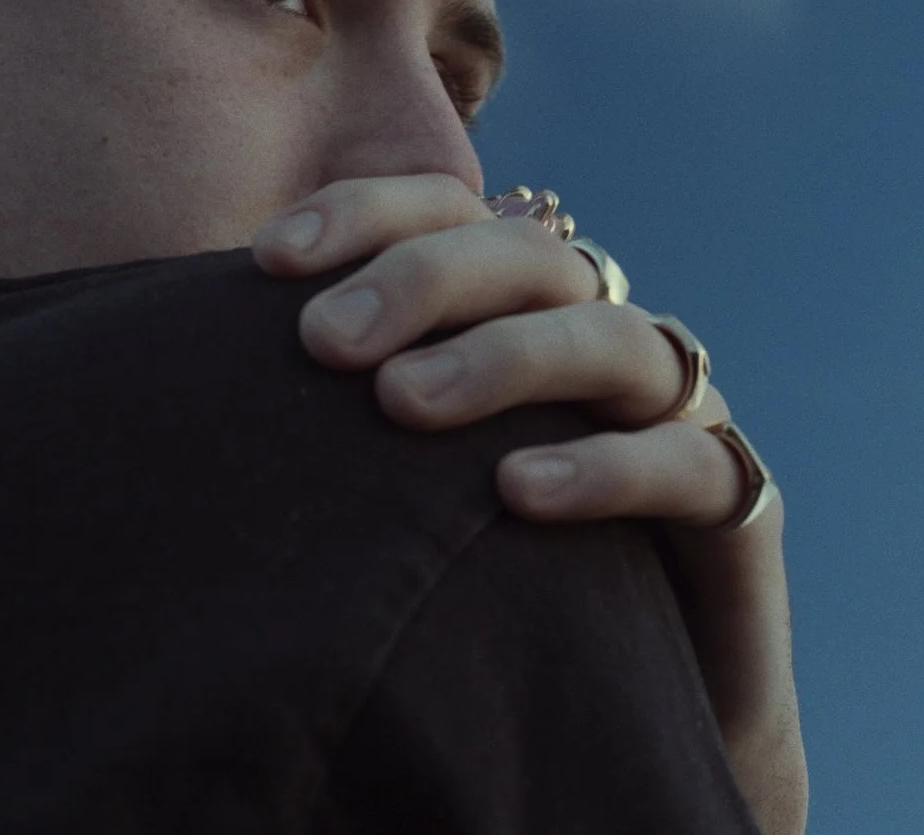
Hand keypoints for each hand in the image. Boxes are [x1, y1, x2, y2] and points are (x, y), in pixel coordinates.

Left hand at [253, 173, 806, 834]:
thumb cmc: (486, 577)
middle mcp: (601, 342)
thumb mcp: (397, 480)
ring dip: (504, 358)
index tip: (266, 261)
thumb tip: (189, 356)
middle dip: (425, 280)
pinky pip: (688, 463)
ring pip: (612, 340)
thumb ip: (334, 407)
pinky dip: (605, 465)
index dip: (367, 213)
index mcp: (521, 316)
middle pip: (533, 256)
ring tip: (402, 405)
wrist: (618, 708)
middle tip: (326, 344)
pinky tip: (516, 489)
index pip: (453, 214)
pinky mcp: (735, 501)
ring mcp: (676, 414)